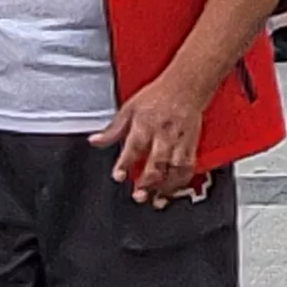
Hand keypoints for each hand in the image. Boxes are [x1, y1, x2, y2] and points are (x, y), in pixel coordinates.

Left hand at [94, 76, 209, 202]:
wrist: (185, 86)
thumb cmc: (157, 96)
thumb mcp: (128, 109)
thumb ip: (112, 130)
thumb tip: (94, 141)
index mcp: (145, 125)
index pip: (134, 147)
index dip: (125, 163)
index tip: (118, 176)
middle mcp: (163, 135)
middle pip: (157, 162)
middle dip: (148, 181)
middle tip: (139, 195)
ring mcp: (179, 141)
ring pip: (175, 168)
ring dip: (166, 187)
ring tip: (156, 200)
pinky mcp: (191, 145)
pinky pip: (188, 167)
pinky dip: (181, 182)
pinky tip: (173, 191)